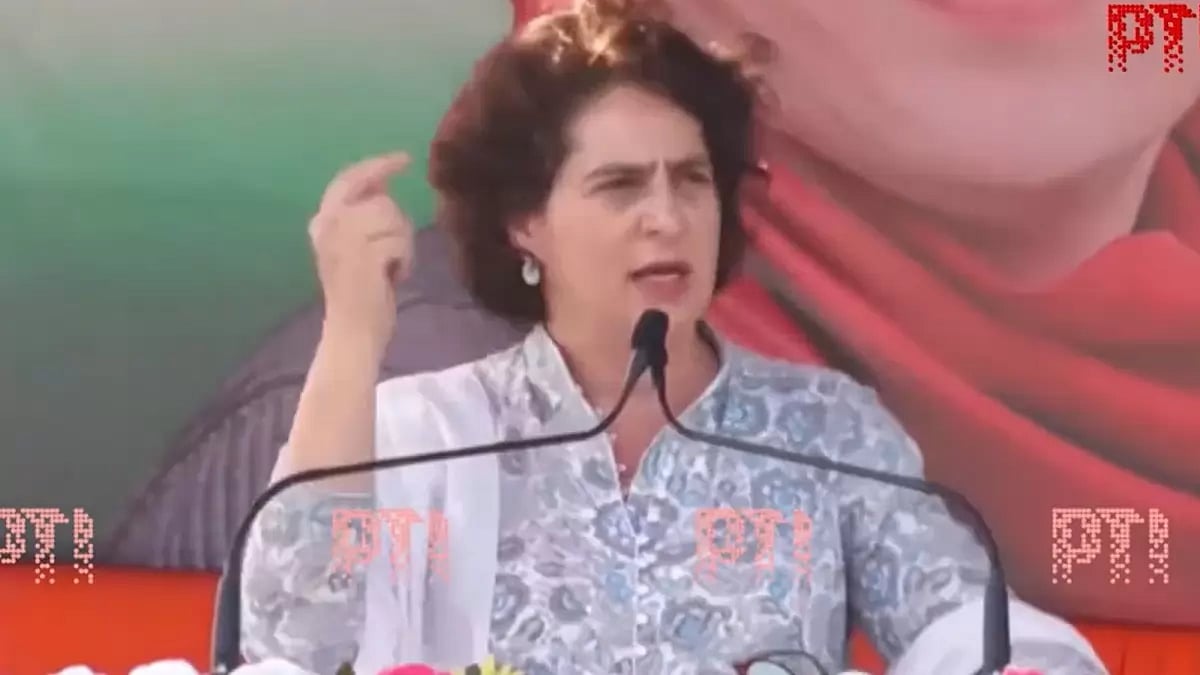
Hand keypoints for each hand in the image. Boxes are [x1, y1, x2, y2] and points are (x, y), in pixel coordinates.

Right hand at [308, 152, 414, 358]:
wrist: (353, 331)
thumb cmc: (361, 293)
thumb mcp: (358, 245)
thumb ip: (366, 214)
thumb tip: (383, 182)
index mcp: (322, 221)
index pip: (350, 180)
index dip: (377, 167)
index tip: (404, 159)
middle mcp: (328, 224)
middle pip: (381, 201)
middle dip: (397, 225)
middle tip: (393, 254)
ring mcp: (344, 239)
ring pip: (393, 218)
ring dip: (403, 244)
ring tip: (390, 268)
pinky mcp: (364, 255)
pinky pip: (399, 242)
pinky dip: (404, 261)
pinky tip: (392, 278)